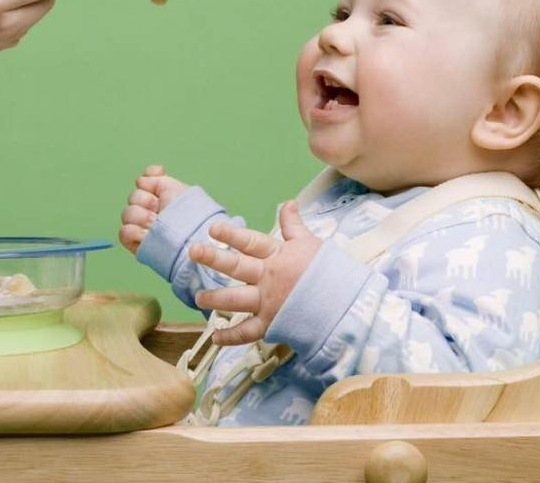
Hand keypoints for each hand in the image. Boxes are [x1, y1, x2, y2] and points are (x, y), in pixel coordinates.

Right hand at [118, 164, 189, 254]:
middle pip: (133, 196)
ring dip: (142, 217)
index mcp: (159, 197)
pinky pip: (124, 232)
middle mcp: (149, 210)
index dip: (148, 182)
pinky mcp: (136, 243)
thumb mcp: (176, 189)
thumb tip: (139, 180)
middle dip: (147, 201)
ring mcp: (141, 227)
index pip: (143, 182)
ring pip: (127, 213)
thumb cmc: (189, 214)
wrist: (192, 236)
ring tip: (156, 224)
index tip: (159, 190)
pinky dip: (134, 231)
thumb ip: (156, 178)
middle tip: (161, 210)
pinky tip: (147, 234)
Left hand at [189, 200, 321, 345]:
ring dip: (215, 298)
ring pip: (236, 299)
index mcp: (278, 256)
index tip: (212, 229)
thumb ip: (293, 225)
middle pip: (237, 266)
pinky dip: (231, 336)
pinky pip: (248, 331)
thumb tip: (287, 203)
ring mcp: (269, 302)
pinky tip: (216, 337)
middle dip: (213, 259)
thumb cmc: (328, 271)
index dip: (231, 235)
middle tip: (193, 251)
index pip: (251, 242)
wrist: (346, 304)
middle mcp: (269, 278)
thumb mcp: (310, 243)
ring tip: (198, 297)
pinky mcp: (272, 324)